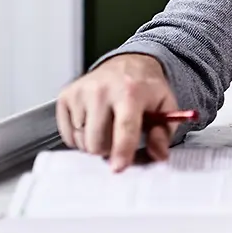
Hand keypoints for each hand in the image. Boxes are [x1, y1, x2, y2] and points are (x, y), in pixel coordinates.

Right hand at [54, 54, 185, 171]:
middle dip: (109, 149)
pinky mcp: (65, 96)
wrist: (127, 65)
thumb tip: (158, 155)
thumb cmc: (145, 89)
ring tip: (106, 128)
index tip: (119, 167)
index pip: (125, 127)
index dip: (122, 151)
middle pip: (98, 141)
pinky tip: (92, 125)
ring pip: (81, 141)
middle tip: (118, 139)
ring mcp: (80, 93)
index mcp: (130, 91)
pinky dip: (80, 137)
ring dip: (94, 143)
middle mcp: (102, 90)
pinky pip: (68, 135)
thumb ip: (163, 133)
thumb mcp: (165, 106)